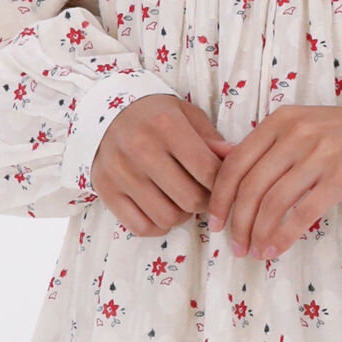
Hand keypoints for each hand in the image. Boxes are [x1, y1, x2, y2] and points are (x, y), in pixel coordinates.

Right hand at [91, 92, 228, 237]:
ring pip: (167, 218)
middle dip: (203, 202)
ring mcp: (120, 171)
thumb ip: (212, 139)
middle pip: (190, 200)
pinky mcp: (105, 190)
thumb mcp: (186, 115)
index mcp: (166, 125)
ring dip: (180, 215)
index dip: (222, 184)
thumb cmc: (155, 116)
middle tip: (201, 193)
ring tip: (178, 200)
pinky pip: (141, 227)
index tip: (219, 182)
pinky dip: (156, 225)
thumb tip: (237, 159)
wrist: (104, 114)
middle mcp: (140, 147)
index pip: (208, 172)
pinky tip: (159, 208)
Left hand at [205, 104, 341, 256]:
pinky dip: (284, 236)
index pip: (237, 163)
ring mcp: (319, 156)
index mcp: (279, 122)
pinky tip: (275, 249)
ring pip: (274, 202)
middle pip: (252, 186)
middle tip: (236, 246)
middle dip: (239, 223)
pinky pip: (302, 214)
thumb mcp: (294, 129)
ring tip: (255, 251)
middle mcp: (296, 135)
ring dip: (259, 233)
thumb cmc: (333, 137)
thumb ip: (258, 144)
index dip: (220, 197)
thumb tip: (215, 155)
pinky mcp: (339, 179)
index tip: (216, 223)